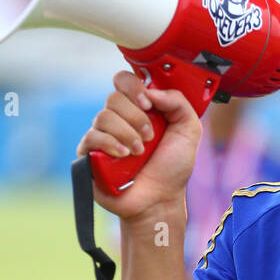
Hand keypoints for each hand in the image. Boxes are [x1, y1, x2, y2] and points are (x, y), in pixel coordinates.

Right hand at [75, 71, 202, 222]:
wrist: (160, 199)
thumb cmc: (172, 168)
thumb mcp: (189, 130)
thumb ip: (178, 101)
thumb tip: (150, 90)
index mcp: (138, 108)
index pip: (124, 80)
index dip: (134, 87)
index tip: (148, 104)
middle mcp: (118, 119)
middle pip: (114, 97)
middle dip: (136, 116)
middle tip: (149, 138)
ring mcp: (102, 136)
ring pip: (103, 116)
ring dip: (126, 133)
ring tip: (139, 152)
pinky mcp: (90, 154)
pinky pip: (92, 137)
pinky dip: (110, 144)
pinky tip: (123, 157)